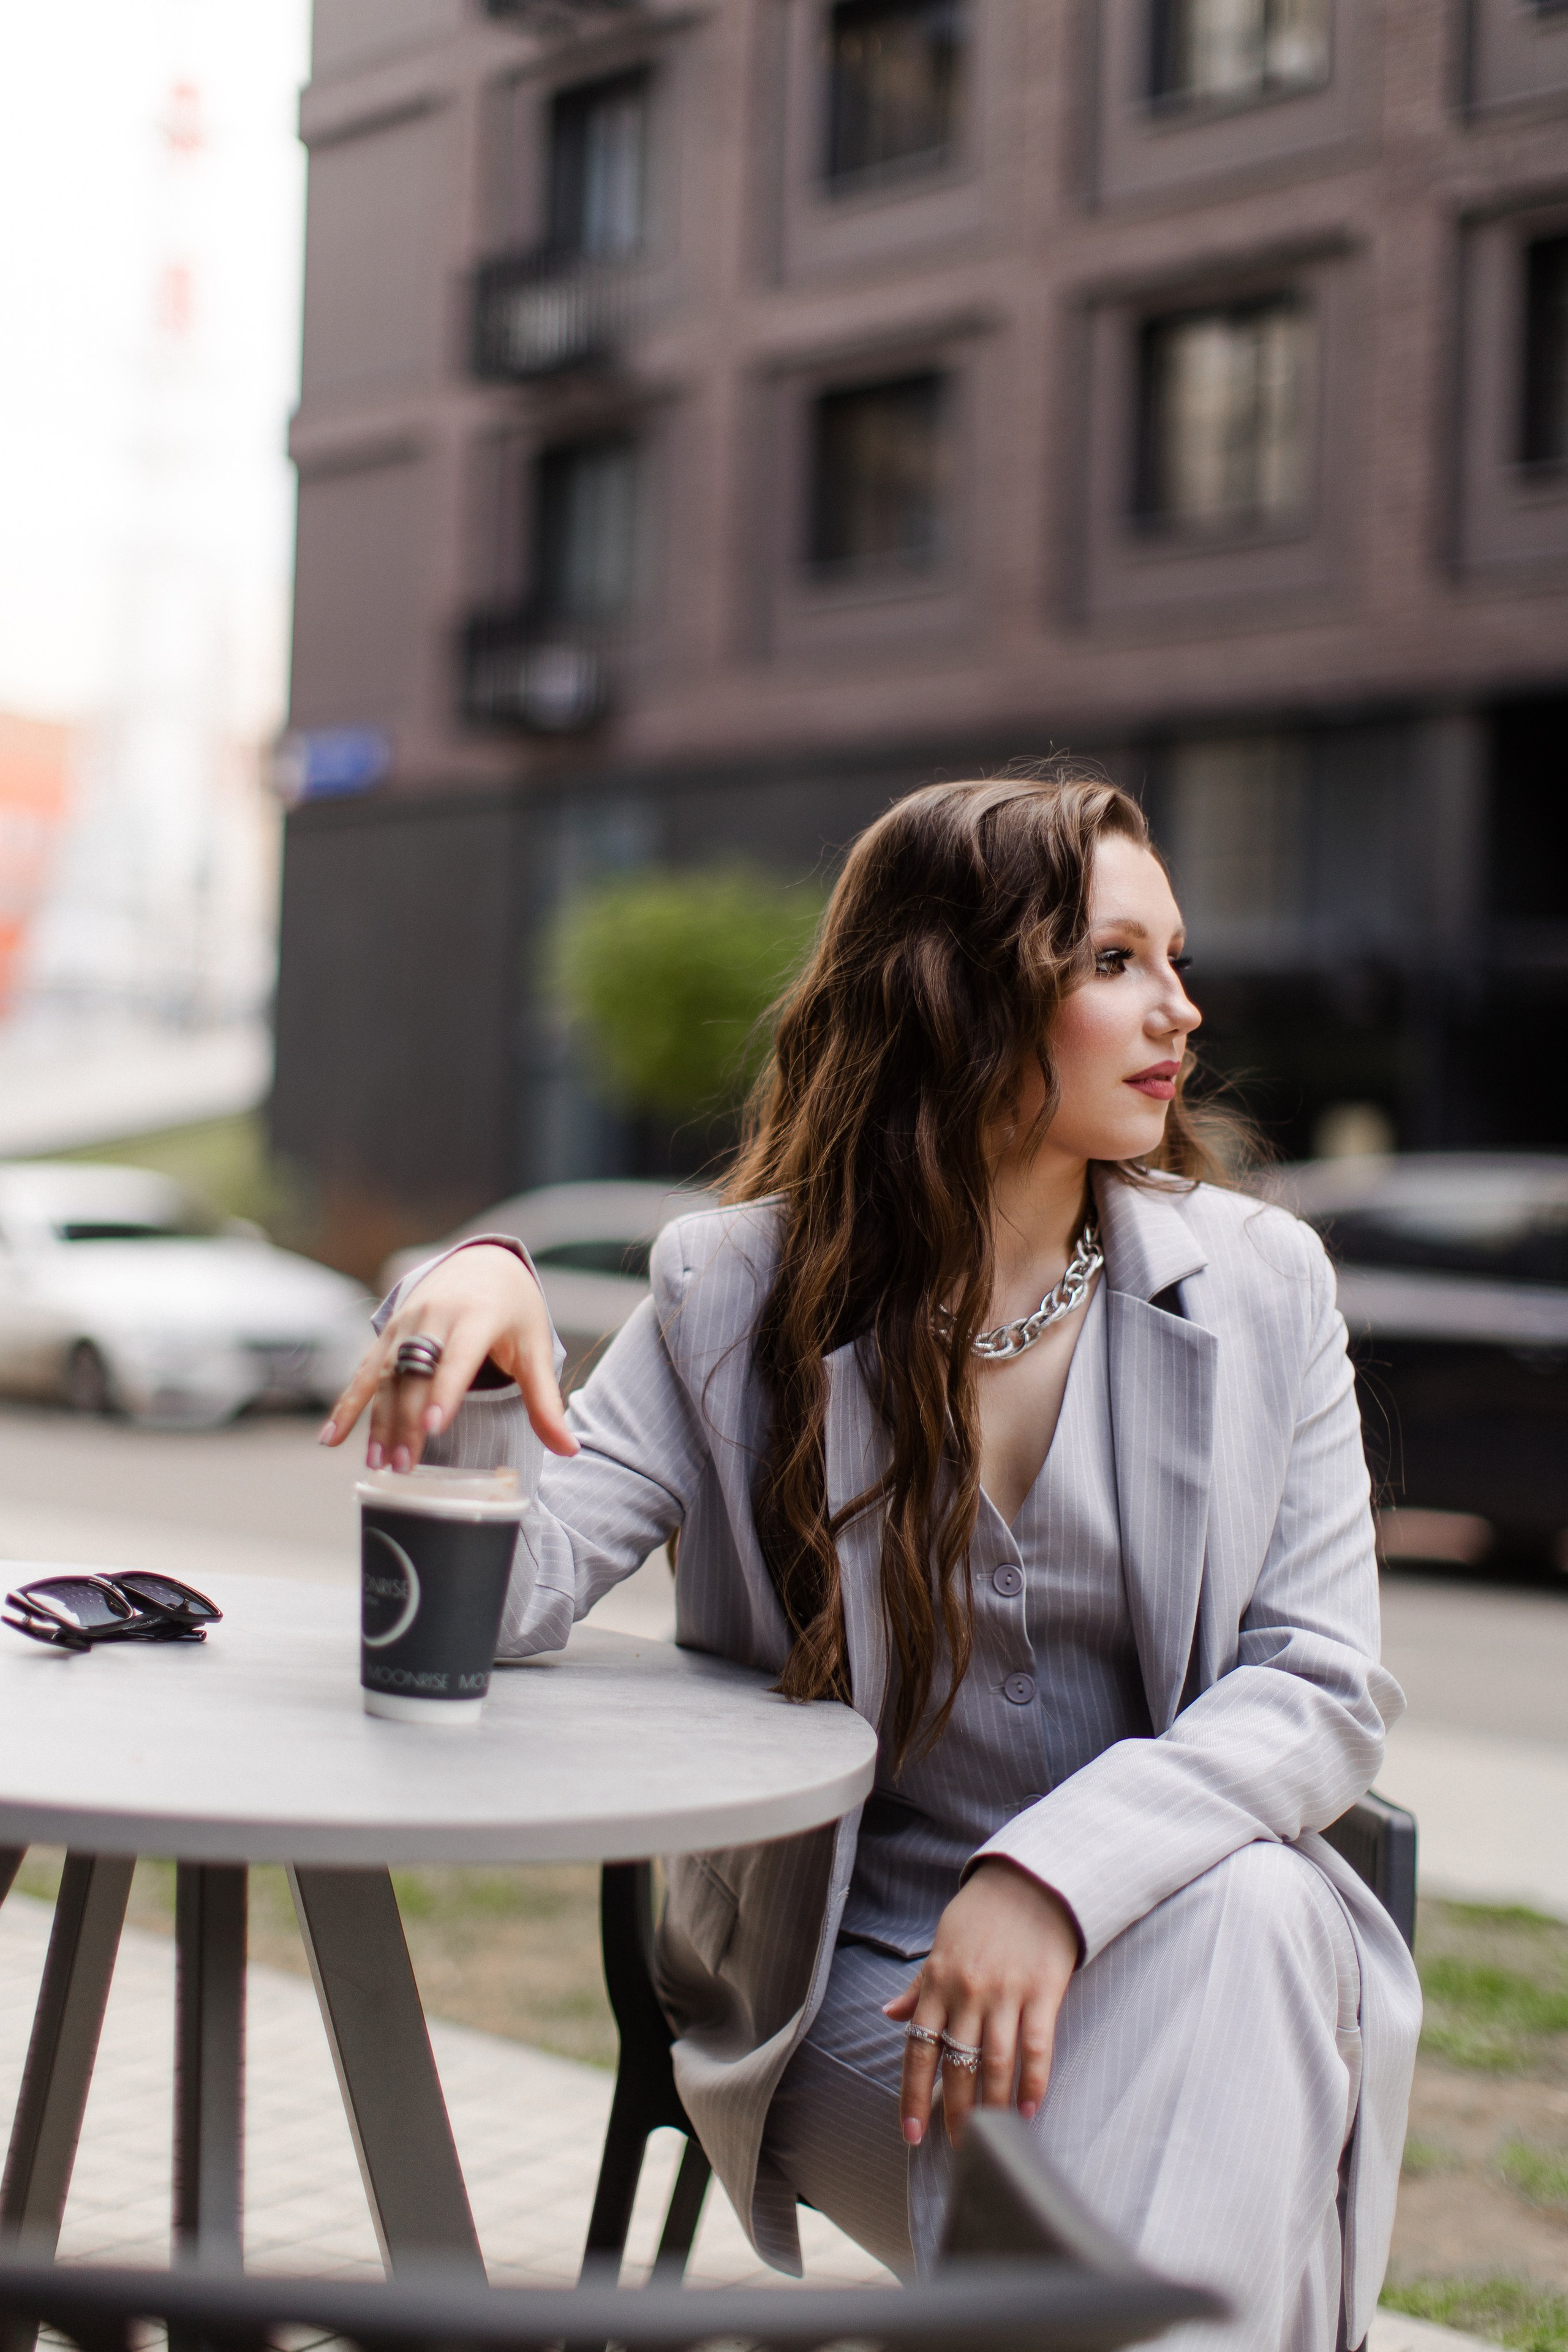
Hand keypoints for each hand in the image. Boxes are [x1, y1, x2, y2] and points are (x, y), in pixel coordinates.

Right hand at [319, 1244, 578, 1470]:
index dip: (445, 1392)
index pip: (459, 1358)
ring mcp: (406, 1323)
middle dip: (408, 1421)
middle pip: (417, 1374)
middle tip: (405, 1467)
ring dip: (378, 1420)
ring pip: (387, 1376)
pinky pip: (364, 1371)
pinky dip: (347, 1404)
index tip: (433, 1428)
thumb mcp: (535, 1349)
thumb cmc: (514, 1313)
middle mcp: (435, 1317)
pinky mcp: (388, 1333)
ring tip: (377, 1464)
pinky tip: (331, 1437)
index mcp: (478, 1317)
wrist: (482, 1264)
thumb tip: (571, 1451)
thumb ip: (546, 1401)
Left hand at [882, 1859, 1079, 2147]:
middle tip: (957, 2146)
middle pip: (956, 2064)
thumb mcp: (941, 1946)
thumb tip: (889, 2014)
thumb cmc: (980, 1915)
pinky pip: (1036, 2046)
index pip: (918, 2048)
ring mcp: (1005, 1993)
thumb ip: (919, 1986)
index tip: (911, 2133)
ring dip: (993, 2105)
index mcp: (937, 1983)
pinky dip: (1033, 2082)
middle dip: (954, 2111)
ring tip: (992, 2137)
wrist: (1029, 1881)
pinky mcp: (1041, 1991)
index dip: (913, 2094)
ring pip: (994, 2063)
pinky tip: (1029, 2110)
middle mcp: (967, 1992)